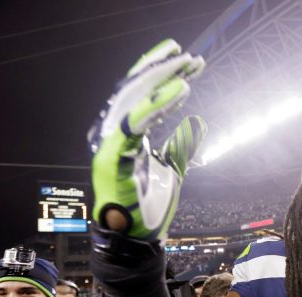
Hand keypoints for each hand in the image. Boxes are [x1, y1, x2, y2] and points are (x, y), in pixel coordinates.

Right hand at [90, 39, 206, 240]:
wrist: (137, 237)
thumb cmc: (150, 205)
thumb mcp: (172, 168)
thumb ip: (178, 144)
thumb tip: (191, 124)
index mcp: (126, 135)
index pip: (142, 95)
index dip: (163, 75)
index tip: (189, 62)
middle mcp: (115, 134)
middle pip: (135, 90)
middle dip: (161, 67)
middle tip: (187, 54)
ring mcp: (111, 144)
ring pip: (134, 99)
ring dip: (161, 79)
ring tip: (187, 65)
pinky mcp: (112, 156)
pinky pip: (135, 123)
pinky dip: (158, 104)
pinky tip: (181, 90)